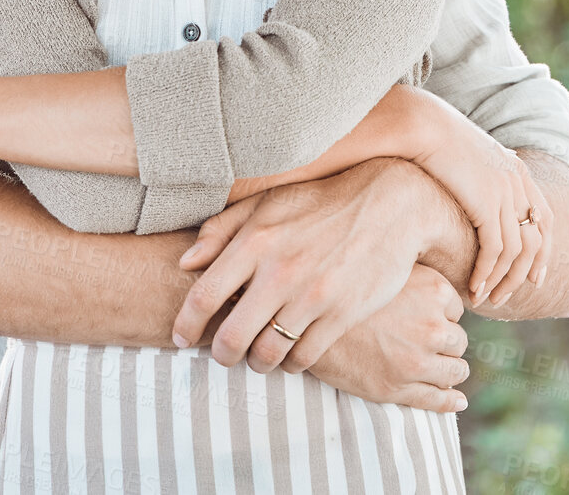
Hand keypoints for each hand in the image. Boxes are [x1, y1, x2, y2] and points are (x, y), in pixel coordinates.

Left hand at [171, 158, 426, 372]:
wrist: (388, 205)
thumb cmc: (320, 203)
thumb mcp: (266, 203)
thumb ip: (220, 230)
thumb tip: (185, 262)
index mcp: (255, 241)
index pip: (204, 296)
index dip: (185, 325)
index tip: (180, 338)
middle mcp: (279, 272)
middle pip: (231, 338)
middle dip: (220, 355)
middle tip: (223, 356)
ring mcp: (312, 296)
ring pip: (267, 354)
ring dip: (257, 362)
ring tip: (258, 357)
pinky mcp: (342, 314)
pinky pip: (304, 358)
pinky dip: (291, 364)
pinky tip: (291, 354)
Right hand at [305, 264, 468, 413]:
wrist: (302, 323)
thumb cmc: (341, 291)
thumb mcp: (383, 271)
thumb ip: (414, 276)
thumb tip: (438, 287)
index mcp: (432, 291)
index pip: (456, 309)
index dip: (441, 315)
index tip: (425, 317)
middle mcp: (431, 326)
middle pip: (459, 340)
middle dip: (446, 342)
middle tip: (425, 341)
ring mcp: (418, 360)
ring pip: (456, 370)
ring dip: (449, 369)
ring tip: (435, 367)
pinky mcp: (401, 388)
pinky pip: (440, 400)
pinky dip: (451, 401)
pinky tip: (456, 400)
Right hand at [407, 90, 553, 309]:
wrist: (420, 125)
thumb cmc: (430, 137)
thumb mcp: (465, 154)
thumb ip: (477, 171)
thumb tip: (472, 184)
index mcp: (516, 169)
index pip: (545, 218)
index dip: (544, 251)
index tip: (535, 277)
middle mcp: (517, 182)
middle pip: (536, 240)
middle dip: (524, 275)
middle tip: (507, 297)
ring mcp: (505, 193)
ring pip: (516, 252)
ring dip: (503, 281)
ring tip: (485, 300)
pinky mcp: (486, 203)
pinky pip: (495, 250)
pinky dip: (486, 273)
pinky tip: (473, 287)